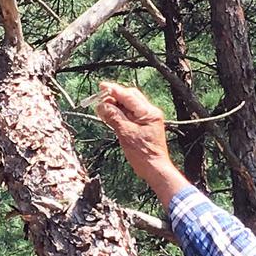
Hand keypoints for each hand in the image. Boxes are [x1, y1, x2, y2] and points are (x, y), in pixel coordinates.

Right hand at [94, 81, 185, 205]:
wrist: (154, 169)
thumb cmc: (143, 155)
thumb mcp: (125, 134)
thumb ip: (114, 117)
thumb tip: (102, 105)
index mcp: (148, 112)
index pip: (128, 96)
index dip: (114, 90)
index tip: (101, 87)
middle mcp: (150, 112)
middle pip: (130, 97)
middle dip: (115, 97)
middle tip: (100, 100)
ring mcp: (148, 119)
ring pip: (130, 106)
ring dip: (116, 105)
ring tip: (103, 110)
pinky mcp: (144, 126)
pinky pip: (131, 114)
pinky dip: (120, 114)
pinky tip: (111, 117)